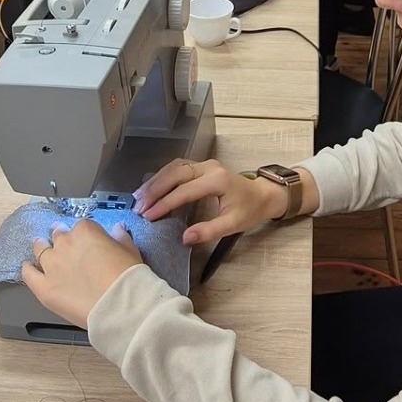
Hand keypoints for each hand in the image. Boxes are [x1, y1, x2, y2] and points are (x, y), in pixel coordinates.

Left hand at [19, 219, 141, 327]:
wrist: (119, 305)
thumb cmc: (128, 277)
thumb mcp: (130, 251)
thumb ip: (121, 237)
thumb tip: (118, 229)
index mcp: (86, 231)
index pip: (82, 226)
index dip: (85, 235)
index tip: (88, 242)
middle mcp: (65, 244)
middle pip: (58, 235)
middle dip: (61, 238)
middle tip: (65, 245)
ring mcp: (51, 265)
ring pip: (40, 250)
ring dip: (41, 247)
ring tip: (41, 247)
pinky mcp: (44, 287)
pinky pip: (29, 274)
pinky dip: (27, 269)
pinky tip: (27, 266)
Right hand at [134, 159, 289, 245]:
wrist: (263, 195)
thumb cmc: (250, 210)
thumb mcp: (233, 224)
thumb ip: (209, 231)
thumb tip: (184, 238)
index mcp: (217, 181)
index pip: (184, 191)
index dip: (164, 203)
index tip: (148, 216)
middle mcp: (208, 167)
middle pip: (175, 174)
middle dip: (154, 190)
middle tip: (138, 207)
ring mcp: (204, 164)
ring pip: (173, 167)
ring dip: (155, 181)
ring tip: (139, 198)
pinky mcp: (201, 165)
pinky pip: (177, 167)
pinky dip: (162, 176)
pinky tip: (151, 188)